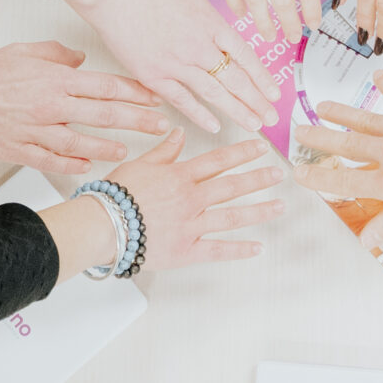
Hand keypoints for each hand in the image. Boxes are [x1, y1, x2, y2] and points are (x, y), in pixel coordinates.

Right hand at [0, 42, 168, 175]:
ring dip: (107, 147)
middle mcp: (49, 106)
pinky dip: (70, 165)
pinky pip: (50, 161)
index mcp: (54, 80)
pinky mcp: (18, 150)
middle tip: (159, 126)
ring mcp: (35, 130)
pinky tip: (86, 167)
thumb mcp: (24, 51)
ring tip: (126, 151)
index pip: (105, 86)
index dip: (135, 93)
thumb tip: (80, 59)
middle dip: (137, 120)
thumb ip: (57, 54)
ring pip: (81, 142)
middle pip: (103, 115)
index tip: (155, 97)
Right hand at [66, 0, 278, 134]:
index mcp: (211, 24)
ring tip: (254, 125)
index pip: (246, 57)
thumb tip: (217, 28)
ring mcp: (177, 64)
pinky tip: (214, 126)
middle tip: (272, 117)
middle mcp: (199, 47)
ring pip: (215, 94)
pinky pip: (182, 100)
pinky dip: (199, 115)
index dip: (263, 78)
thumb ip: (208, 15)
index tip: (274, 92)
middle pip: (236, 79)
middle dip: (258, 101)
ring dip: (237, 111)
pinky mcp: (153, 75)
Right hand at [104, 130, 287, 273]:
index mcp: (180, 176)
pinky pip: (218, 250)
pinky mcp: (187, 251)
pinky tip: (259, 247)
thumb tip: (180, 132)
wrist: (102, 226)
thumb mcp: (139, 164)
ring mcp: (191, 225)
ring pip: (232, 216)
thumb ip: (164, 150)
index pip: (218, 160)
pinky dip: (239, 250)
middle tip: (279, 173)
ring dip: (259, 210)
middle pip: (232, 186)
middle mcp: (191, 199)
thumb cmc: (115, 195)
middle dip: (258, 178)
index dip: (242, 152)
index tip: (261, 147)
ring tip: (280, 206)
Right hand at [288, 70, 382, 253]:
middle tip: (300, 134)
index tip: (300, 175)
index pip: (345, 183)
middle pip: (346, 146)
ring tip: (322, 107)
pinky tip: (378, 77)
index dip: (319, 180)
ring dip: (341, 113)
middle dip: (320, 140)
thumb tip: (369, 238)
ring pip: (365, 119)